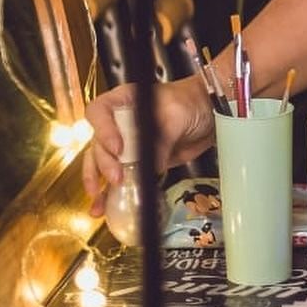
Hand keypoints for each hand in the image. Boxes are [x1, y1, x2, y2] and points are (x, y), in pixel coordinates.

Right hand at [82, 76, 212, 216]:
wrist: (209, 116)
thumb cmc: (191, 102)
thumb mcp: (177, 115)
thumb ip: (161, 139)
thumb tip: (151, 165)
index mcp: (124, 100)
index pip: (100, 112)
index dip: (104, 130)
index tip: (118, 147)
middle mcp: (119, 122)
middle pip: (99, 142)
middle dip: (104, 163)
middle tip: (117, 177)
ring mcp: (126, 144)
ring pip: (101, 163)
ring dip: (97, 181)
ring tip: (98, 198)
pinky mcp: (137, 163)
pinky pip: (119, 178)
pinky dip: (110, 193)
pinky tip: (104, 206)